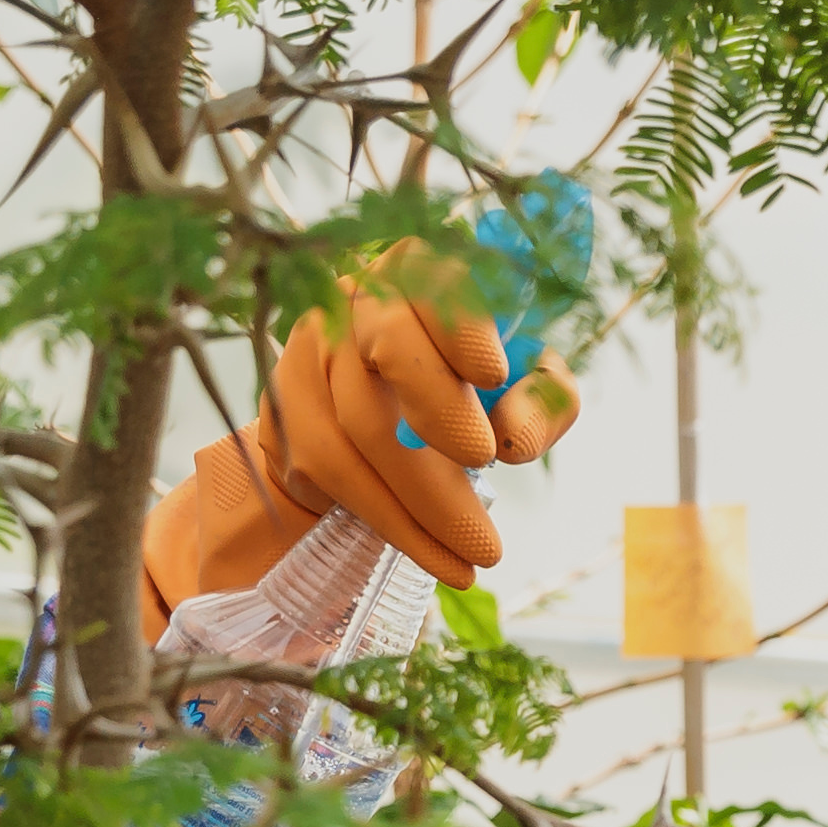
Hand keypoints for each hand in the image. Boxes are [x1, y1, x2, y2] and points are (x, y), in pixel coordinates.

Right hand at [139, 267, 577, 624]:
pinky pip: (329, 470)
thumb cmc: (474, 381)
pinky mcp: (286, 404)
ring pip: (353, 424)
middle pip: (387, 347)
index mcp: (425, 267)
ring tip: (477, 552)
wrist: (383, 407)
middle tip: (487, 465)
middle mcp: (358, 296)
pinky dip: (391, 522)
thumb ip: (542, 399)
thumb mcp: (528, 382)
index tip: (495, 371)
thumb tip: (515, 439)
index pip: (433, 274)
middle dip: (438, 411)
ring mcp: (311, 349)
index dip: (460, 322)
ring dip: (420, 497)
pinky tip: (440, 559)